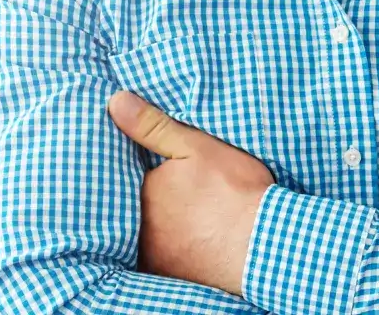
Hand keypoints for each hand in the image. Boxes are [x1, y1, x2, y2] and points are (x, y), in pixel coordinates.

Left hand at [107, 91, 274, 296]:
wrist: (263, 245)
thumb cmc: (233, 192)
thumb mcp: (196, 147)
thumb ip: (153, 125)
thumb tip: (115, 101)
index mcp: (143, 193)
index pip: (130, 176)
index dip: (142, 168)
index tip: (156, 165)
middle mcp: (140, 230)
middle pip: (137, 207)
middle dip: (150, 199)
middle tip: (172, 192)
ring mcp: (155, 258)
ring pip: (148, 234)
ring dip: (159, 225)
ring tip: (181, 215)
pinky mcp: (171, 277)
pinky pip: (162, 258)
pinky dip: (171, 247)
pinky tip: (189, 238)